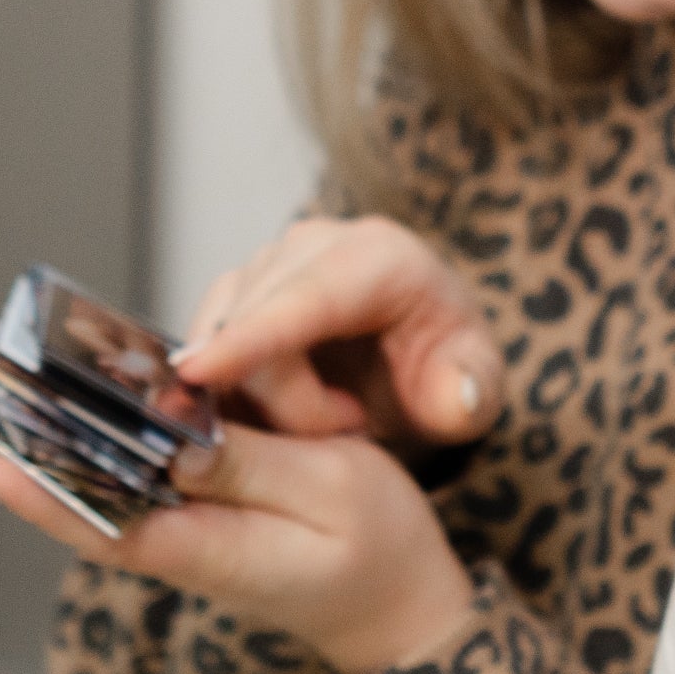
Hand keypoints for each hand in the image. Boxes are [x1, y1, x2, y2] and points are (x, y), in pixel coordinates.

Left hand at [0, 419, 475, 673]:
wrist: (395, 604)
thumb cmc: (377, 549)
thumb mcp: (333, 493)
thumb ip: (250, 466)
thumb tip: (173, 440)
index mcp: (205, 545)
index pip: (103, 519)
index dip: (38, 487)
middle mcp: (170, 536)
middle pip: (65, 480)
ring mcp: (172, 520)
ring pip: (78, 462)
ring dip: (17, 406)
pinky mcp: (184, 499)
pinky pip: (112, 456)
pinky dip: (67, 412)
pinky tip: (36, 374)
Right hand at [174, 216, 502, 447]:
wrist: (422, 356)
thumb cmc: (446, 365)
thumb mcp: (476, 386)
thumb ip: (471, 393)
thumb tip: (455, 397)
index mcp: (380, 255)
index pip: (306, 296)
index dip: (251, 336)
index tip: (198, 372)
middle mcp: (315, 244)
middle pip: (255, 323)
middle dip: (289, 402)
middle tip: (351, 429)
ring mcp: (268, 265)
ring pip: (222, 337)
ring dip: (263, 399)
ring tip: (335, 416)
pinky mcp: (237, 293)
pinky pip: (207, 346)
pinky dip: (229, 391)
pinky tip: (277, 417)